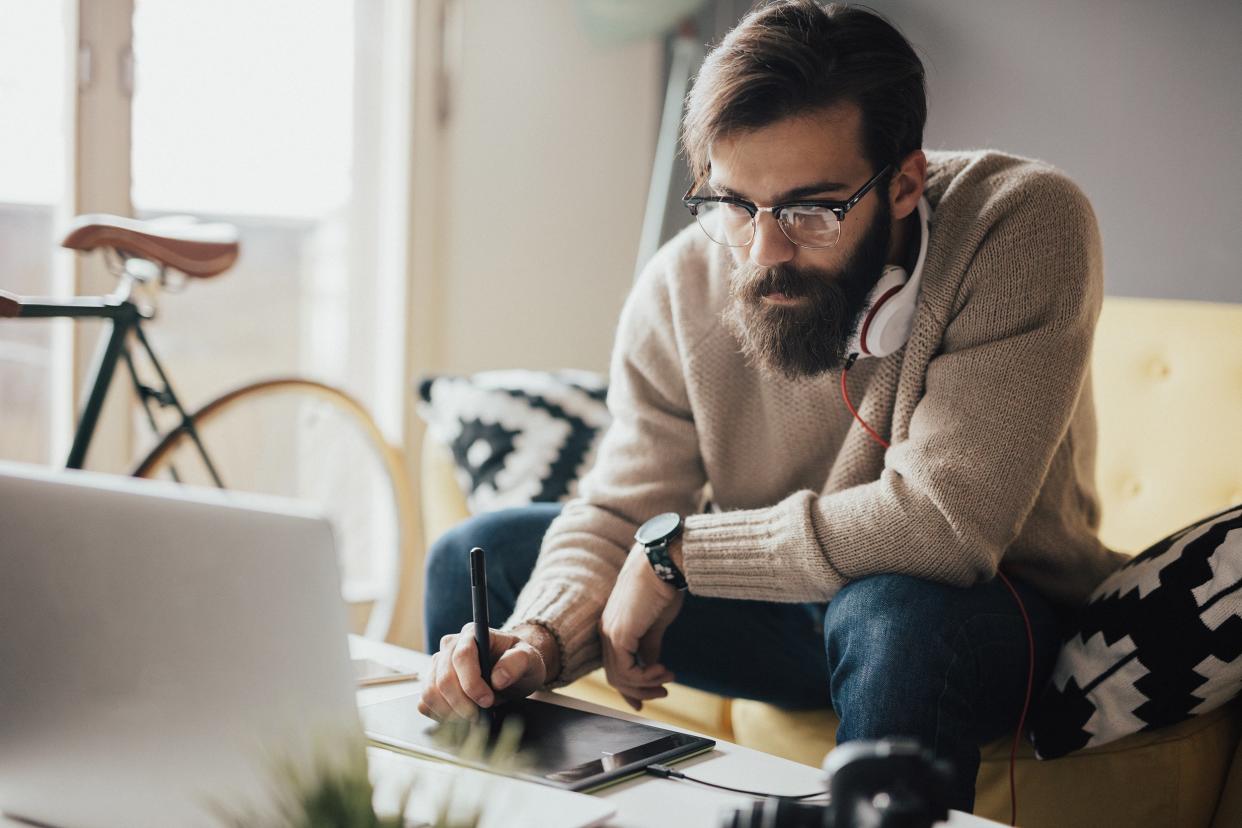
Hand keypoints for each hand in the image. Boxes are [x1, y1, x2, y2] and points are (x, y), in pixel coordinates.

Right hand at [417, 623, 553, 720]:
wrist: (512, 671)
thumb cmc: (519, 662)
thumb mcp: (529, 659)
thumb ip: (517, 662)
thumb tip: (498, 678)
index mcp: (472, 634)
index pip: (461, 656)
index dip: (471, 683)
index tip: (487, 701)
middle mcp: (450, 646)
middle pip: (443, 679)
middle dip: (462, 704)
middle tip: (482, 716)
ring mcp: (437, 664)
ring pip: (430, 693)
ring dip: (451, 712)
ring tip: (473, 718)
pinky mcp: (432, 683)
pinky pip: (425, 703)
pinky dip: (441, 716)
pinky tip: (460, 718)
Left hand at [598, 543, 684, 710]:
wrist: (663, 563)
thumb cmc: (662, 585)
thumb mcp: (656, 622)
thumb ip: (649, 645)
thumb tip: (651, 664)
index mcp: (615, 626)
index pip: (616, 666)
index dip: (631, 688)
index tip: (647, 699)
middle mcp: (607, 631)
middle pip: (616, 676)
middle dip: (641, 690)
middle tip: (664, 691)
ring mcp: (610, 633)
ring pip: (620, 678)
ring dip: (647, 684)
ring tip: (668, 676)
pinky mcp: (619, 635)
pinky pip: (627, 671)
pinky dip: (646, 678)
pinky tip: (664, 670)